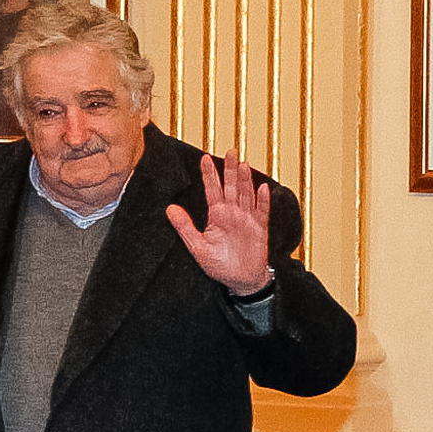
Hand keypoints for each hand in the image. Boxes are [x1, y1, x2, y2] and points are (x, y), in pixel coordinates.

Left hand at [165, 152, 274, 294]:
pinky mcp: (259, 229)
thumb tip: (170, 209)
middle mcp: (232, 214)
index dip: (209, 174)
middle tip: (230, 151)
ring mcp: (247, 220)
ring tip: (243, 165)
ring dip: (245, 180)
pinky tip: (262, 188)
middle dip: (230, 169)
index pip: (212, 190)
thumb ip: (185, 227)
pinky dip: (262, 200)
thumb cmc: (220, 266)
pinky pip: (262, 212)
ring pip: (246, 195)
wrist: (241, 280)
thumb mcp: (197, 247)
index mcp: (217, 216)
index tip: (205, 158)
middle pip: (232, 187)